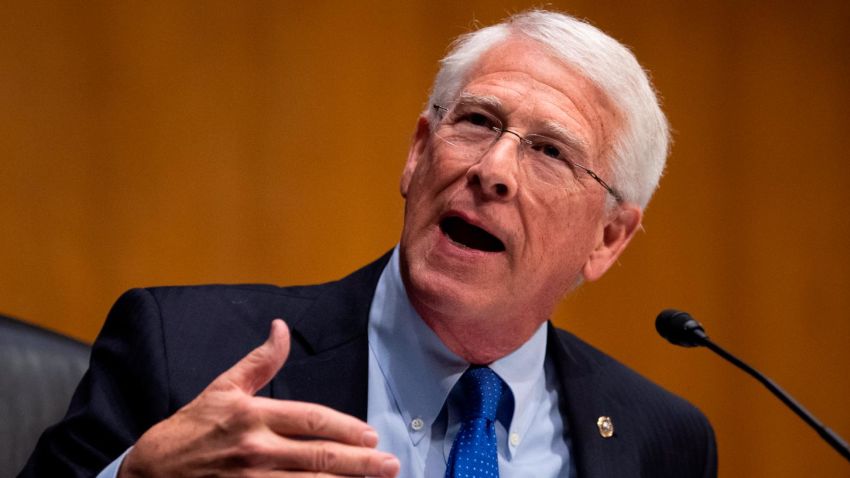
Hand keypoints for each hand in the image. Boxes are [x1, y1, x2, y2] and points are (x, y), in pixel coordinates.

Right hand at [120, 319, 399, 476]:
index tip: (372, 435)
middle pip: (319, 456)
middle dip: (360, 461)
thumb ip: (259, 362)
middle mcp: (256, 450)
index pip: (311, 420)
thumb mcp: (222, 388)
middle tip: (390, 464)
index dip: (346, 427)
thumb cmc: (190, 429)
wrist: (150, 472)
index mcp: (252, 416)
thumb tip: (281, 328)